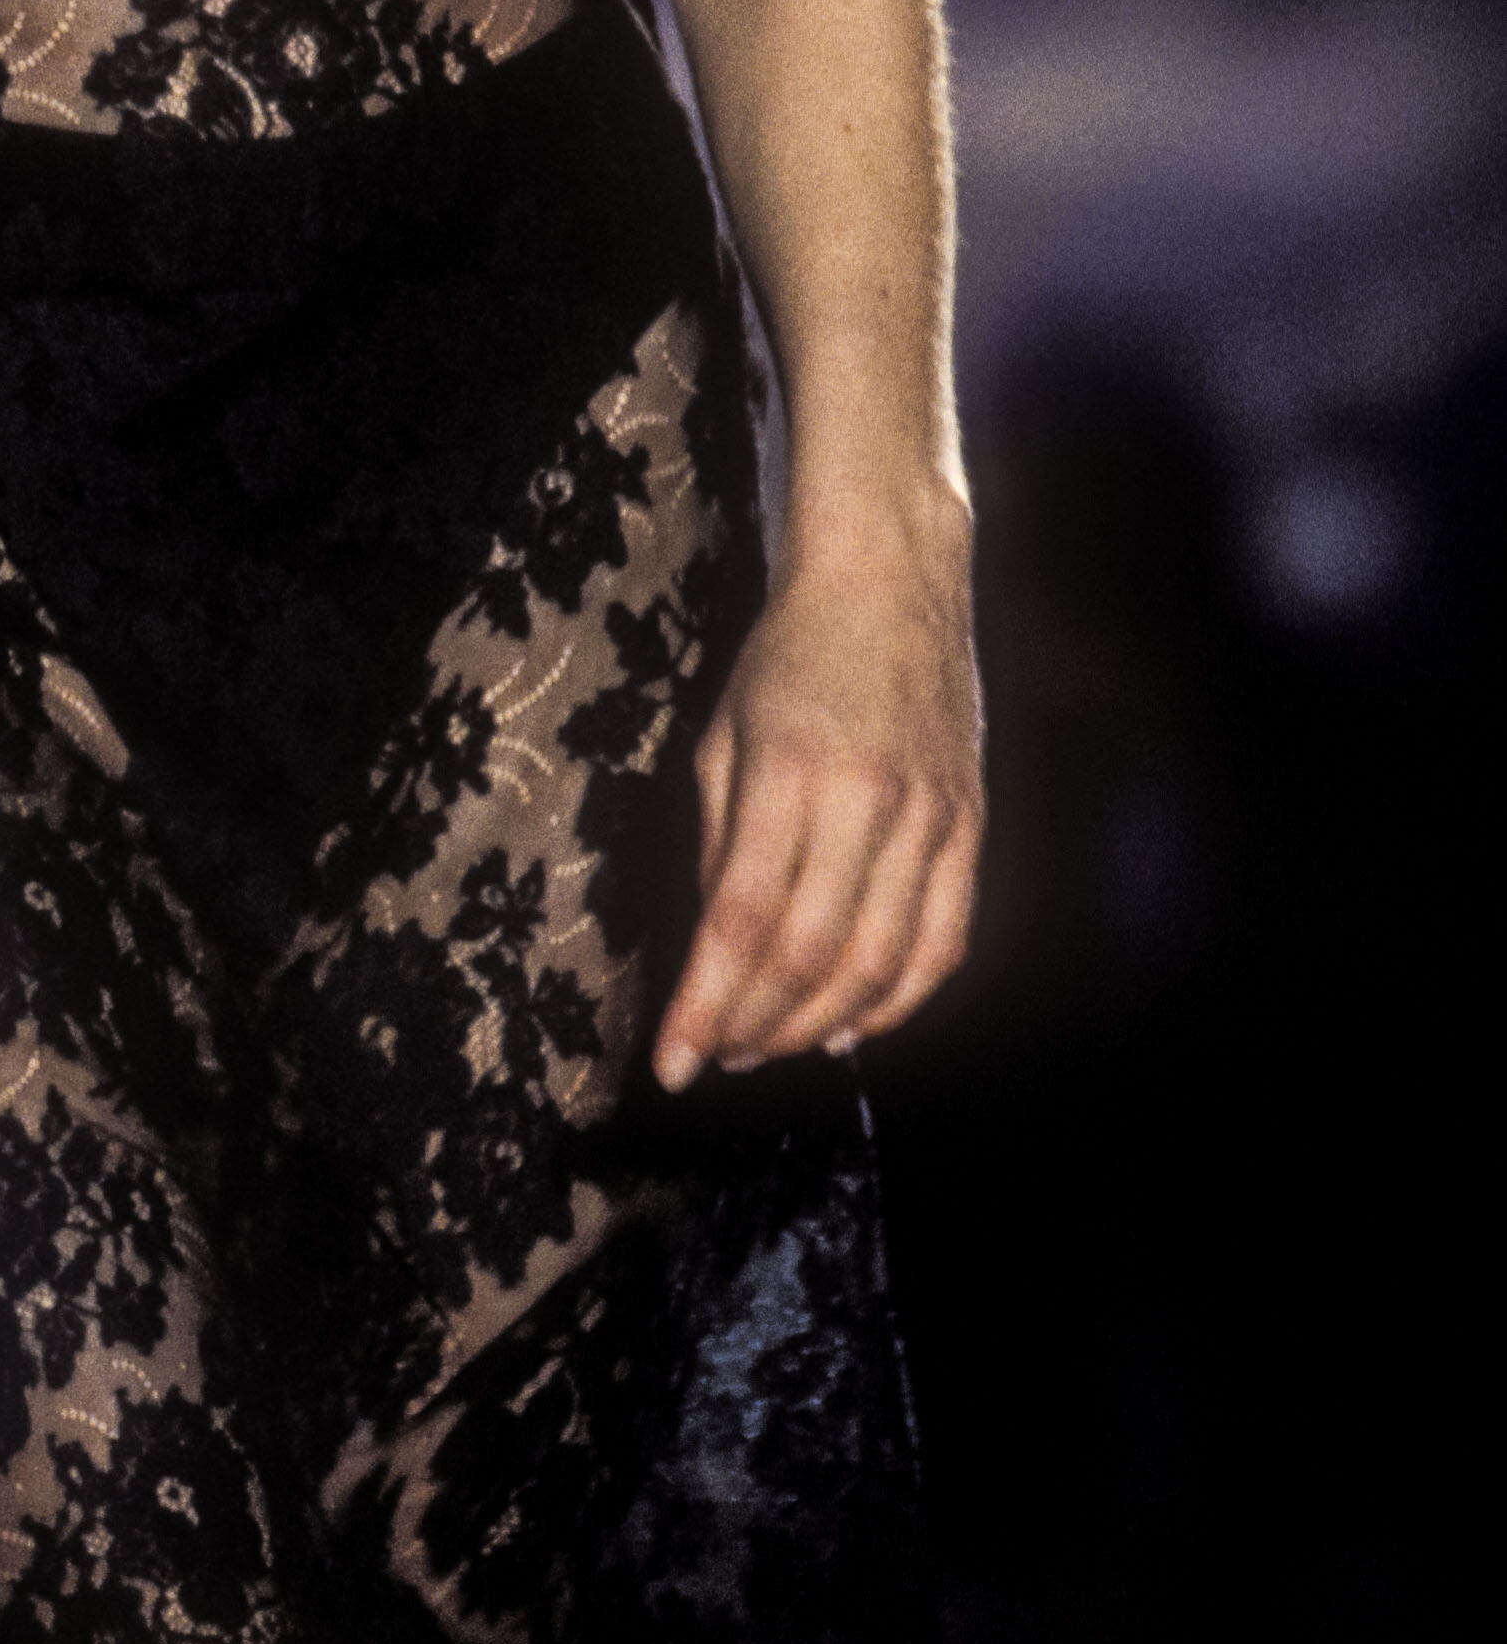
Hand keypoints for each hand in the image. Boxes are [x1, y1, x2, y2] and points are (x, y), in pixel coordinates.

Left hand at [653, 500, 980, 1089]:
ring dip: (818, 1023)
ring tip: (769, 1049)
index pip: (742, 921)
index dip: (705, 1004)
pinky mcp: (970, 826)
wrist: (892, 581)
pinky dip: (900, 999)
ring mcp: (932, 817)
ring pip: (880, 961)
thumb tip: (714, 949)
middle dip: (755, 1025)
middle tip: (717, 1057)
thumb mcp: (721, 735)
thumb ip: (718, 844)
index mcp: (790, 772)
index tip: (671, 1062)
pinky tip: (852, 1024)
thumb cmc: (790, 654)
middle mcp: (868, 801)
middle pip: (810, 954)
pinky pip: (945, 939)